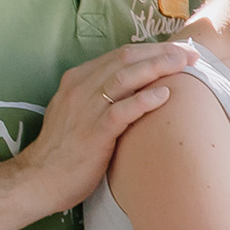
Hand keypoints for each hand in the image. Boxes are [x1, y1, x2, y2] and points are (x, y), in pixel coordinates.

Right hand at [18, 41, 194, 214]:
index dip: (151, 50)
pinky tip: (164, 96)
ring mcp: (85, 109)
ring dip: (157, 68)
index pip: (119, 54)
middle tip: (190, 54)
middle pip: (126, 59)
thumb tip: (133, 90)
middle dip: (161, 53)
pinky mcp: (93, 133)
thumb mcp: (77, 114)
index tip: (177, 51)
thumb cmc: (63, 151)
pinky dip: (144, 100)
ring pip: (125, 77)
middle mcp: (80, 88)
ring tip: (184, 66)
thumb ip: (99, 98)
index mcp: (77, 79)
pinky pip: (122, 110)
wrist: (39, 180)